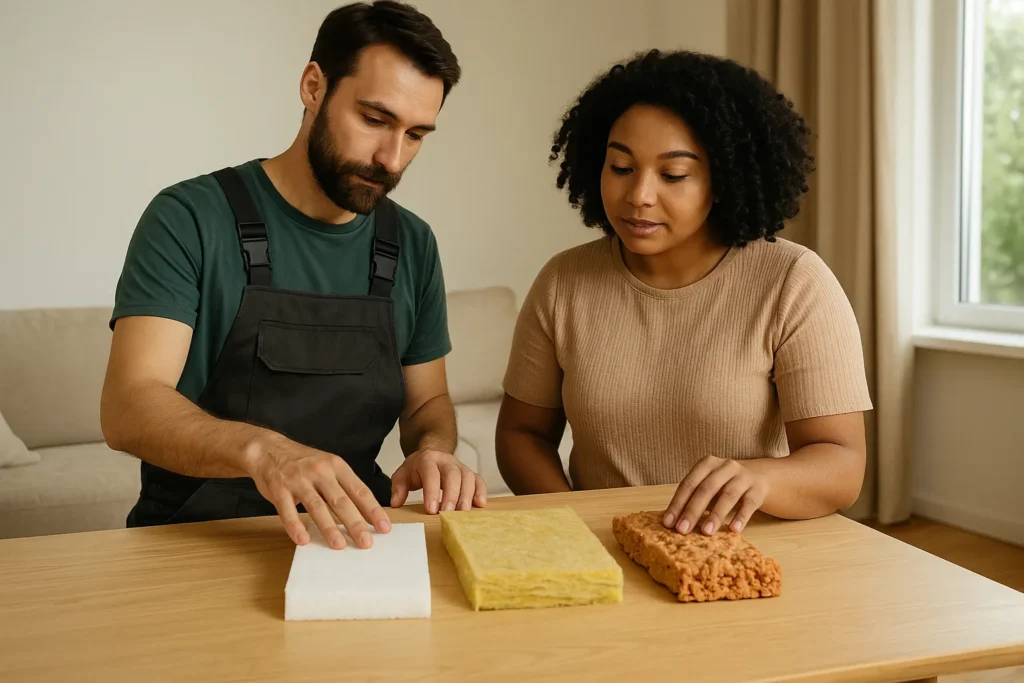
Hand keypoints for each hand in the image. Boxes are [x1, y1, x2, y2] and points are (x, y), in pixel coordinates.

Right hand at [246, 435, 390, 550]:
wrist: (268, 450)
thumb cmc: (302, 462)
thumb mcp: (328, 466)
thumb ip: (344, 487)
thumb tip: (366, 513)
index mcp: (337, 466)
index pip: (360, 490)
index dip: (373, 510)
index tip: (384, 527)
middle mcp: (320, 472)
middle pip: (341, 501)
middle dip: (355, 523)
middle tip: (366, 542)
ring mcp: (298, 480)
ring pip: (317, 507)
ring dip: (329, 528)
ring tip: (339, 545)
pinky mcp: (279, 489)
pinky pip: (288, 510)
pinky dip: (295, 526)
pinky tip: (303, 539)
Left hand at [390, 449, 486, 513]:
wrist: (433, 453)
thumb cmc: (418, 468)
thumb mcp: (403, 474)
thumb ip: (398, 487)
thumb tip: (396, 503)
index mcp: (428, 460)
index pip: (431, 474)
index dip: (432, 491)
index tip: (431, 509)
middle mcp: (446, 461)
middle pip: (452, 475)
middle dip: (451, 494)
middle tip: (448, 513)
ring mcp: (460, 466)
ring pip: (468, 477)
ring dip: (467, 495)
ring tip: (463, 512)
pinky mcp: (469, 473)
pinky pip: (478, 480)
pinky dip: (481, 491)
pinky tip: (480, 504)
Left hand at [662, 456, 768, 534]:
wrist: (759, 477)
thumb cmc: (724, 485)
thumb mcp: (708, 486)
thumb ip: (692, 500)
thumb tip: (672, 523)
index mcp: (707, 463)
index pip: (689, 483)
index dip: (678, 503)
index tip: (668, 523)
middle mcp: (726, 466)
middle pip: (707, 488)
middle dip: (693, 510)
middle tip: (683, 530)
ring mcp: (743, 476)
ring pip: (728, 495)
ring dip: (716, 515)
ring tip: (706, 532)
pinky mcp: (758, 489)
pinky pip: (749, 504)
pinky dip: (741, 517)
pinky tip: (734, 530)